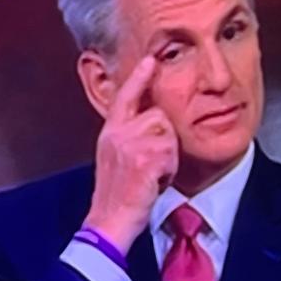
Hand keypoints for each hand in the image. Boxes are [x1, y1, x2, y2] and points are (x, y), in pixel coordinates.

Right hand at [84, 56, 178, 253]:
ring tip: (152, 175)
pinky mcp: (145, 158)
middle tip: (150, 166)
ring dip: (168, 157)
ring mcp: (130, 144)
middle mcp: (117, 134)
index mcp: (109, 132)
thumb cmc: (116, 195)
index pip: (125, 97)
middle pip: (159, 115)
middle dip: (164, 139)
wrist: (108, 220)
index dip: (138, 78)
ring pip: (168, 134)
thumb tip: (148, 120)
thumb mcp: (115, 158)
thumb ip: (127, 136)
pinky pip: (171, 153)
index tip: (149, 60)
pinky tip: (154, 183)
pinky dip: (169, 171)